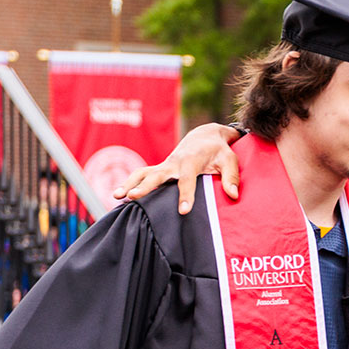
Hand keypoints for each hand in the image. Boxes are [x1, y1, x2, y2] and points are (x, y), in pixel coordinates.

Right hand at [116, 123, 237, 214]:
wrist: (205, 136)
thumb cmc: (219, 150)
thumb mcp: (230, 160)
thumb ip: (232, 177)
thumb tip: (233, 195)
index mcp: (191, 161)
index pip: (187, 180)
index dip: (185, 195)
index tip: (183, 211)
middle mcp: (173, 163)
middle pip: (156, 176)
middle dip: (145, 187)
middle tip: (133, 197)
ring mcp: (164, 166)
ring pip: (142, 173)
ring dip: (129, 183)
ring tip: (116, 197)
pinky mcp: (159, 169)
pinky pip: (141, 175)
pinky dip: (129, 183)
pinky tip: (118, 196)